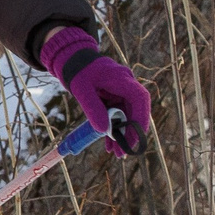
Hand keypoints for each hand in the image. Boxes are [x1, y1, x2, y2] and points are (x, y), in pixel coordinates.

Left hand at [38, 26, 150, 155]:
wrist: (73, 60)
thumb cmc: (78, 71)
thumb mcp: (82, 90)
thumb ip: (94, 110)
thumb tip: (105, 131)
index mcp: (122, 79)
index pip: (140, 98)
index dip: (141, 118)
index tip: (137, 136)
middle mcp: (126, 85)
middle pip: (135, 111)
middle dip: (130, 133)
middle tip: (124, 153)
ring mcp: (122, 92)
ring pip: (127, 116)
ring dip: (122, 135)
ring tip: (116, 154)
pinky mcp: (115, 98)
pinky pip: (118, 116)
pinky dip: (114, 129)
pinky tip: (110, 144)